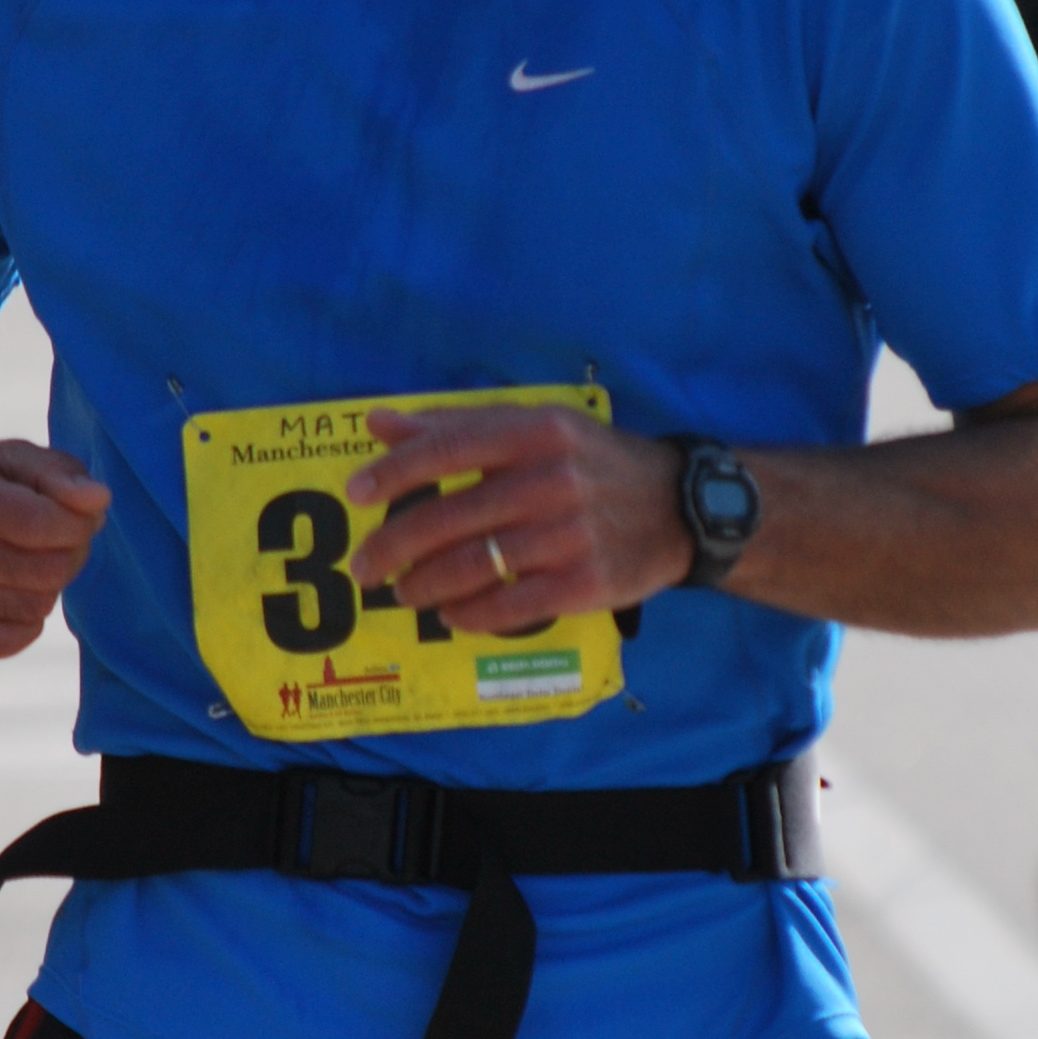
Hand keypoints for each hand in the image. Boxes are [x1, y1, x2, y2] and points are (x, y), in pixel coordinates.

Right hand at [0, 439, 108, 657]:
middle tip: (57, 538)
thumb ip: (59, 473)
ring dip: (46, 585)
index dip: (79, 523)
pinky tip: (6, 591)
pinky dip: (25, 619)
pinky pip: (12, 640)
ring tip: (25, 560)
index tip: (80, 514)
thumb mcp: (6, 459)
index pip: (40, 523)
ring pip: (34, 607)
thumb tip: (98, 501)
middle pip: (45, 570)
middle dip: (69, 553)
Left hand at [345, 403, 689, 631]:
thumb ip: (457, 425)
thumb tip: (378, 423)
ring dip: (426, 585)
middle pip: (452, 517)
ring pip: (476, 566)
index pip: (448, 449)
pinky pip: (511, 606)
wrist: (681, 507)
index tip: (357, 494)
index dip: (395, 472)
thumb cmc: (593, 463)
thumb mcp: (535, 427)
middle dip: (396, 546)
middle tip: (365, 565)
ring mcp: (570, 534)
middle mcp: (552, 479)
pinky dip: (471, 614)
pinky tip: (452, 616)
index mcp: (535, 432)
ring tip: (404, 592)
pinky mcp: (586, 582)